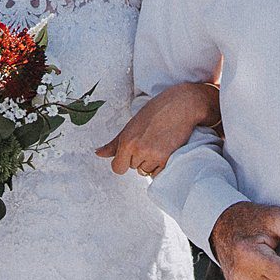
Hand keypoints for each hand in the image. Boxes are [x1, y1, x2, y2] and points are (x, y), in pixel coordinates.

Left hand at [97, 81, 217, 177]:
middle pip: (133, 167)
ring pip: (146, 171)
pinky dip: (160, 166)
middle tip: (149, 141)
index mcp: (127, 141)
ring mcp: (153, 155)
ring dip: (150, 162)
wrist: (181, 106)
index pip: (117, 168)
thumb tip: (98, 153)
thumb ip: (114, 143)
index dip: (123, 162)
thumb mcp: (131, 125)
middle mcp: (138, 150)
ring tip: (158, 144)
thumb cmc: (156, 111)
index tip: (130, 154)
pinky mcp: (167, 159)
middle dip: (139, 158)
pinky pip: (158, 173)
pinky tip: (164, 150)